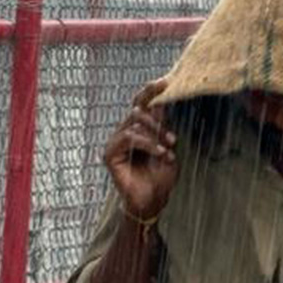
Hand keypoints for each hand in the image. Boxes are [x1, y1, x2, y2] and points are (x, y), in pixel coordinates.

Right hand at [103, 79, 178, 220]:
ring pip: (135, 123)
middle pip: (138, 110)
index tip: (166, 81)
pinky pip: (129, 137)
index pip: (141, 103)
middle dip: (158, 123)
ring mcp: (115, 142)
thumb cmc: (161, 176)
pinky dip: (147, 144)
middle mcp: (124, 131)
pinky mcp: (109, 153)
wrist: (153, 201)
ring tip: (167, 151)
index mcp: (138, 128)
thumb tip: (161, 101)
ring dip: (155, 136)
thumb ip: (162, 125)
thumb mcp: (167, 146)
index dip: (151, 90)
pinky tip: (159, 153)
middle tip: (172, 140)